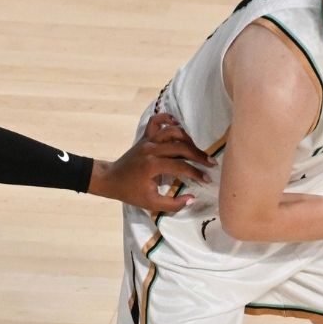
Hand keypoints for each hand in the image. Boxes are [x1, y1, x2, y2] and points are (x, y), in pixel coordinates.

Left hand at [87, 112, 215, 213]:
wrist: (111, 179)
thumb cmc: (131, 192)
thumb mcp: (151, 204)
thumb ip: (173, 204)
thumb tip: (192, 198)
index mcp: (152, 165)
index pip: (181, 166)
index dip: (196, 173)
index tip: (207, 180)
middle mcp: (151, 149)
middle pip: (181, 146)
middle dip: (198, 155)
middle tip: (211, 163)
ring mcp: (147, 140)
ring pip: (173, 132)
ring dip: (188, 139)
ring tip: (197, 150)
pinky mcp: (145, 136)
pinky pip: (157, 122)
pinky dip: (168, 119)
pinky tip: (177, 124)